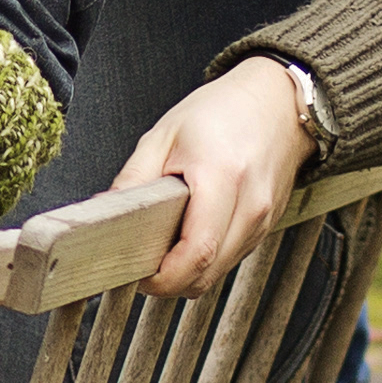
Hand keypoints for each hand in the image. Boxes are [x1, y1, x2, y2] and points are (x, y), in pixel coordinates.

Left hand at [126, 58, 314, 297]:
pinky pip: (230, 259)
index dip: (162, 277)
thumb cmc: (222, 112)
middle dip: (169, 279)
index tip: (136, 271)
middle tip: (141, 259)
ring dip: (188, 270)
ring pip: (218, 273)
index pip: (195, 253)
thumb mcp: (165, 135)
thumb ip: (135, 179)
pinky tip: (191, 232)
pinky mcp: (266, 228)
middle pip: (206, 274)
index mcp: (223, 177)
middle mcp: (251, 206)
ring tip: (165, 242)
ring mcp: (263, 221)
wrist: (277, 103)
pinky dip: (206, 258)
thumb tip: (105, 213)